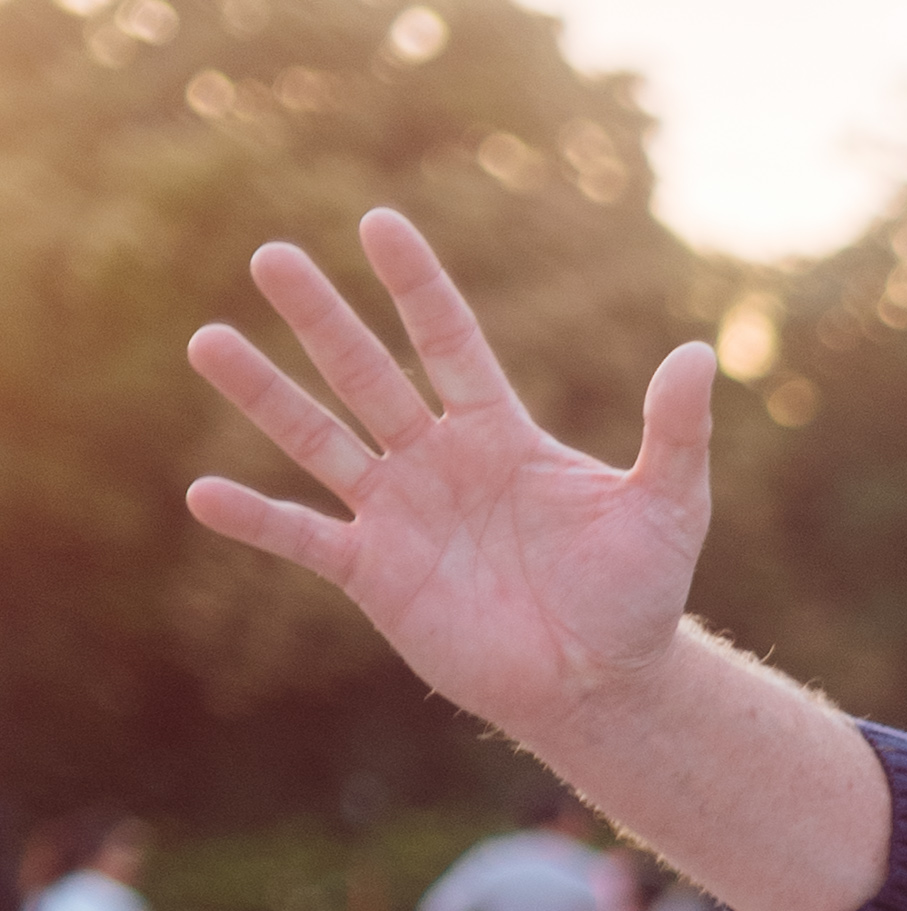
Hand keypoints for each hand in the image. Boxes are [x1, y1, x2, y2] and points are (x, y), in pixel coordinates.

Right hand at [186, 208, 715, 755]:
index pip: (449, 341)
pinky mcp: (375, 576)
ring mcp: (399, 515)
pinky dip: (257, 520)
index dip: (416, 286)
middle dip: (321, 319)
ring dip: (265, 395)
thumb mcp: (668, 509)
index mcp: (498, 432)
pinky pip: (305, 539)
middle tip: (271, 256)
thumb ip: (675, 434)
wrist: (603, 686)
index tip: (379, 224)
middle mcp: (437, 460)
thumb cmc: (638, 597)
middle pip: (367, 374)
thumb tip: (700, 354)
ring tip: (207, 340)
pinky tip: (203, 493)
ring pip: (320, 440)